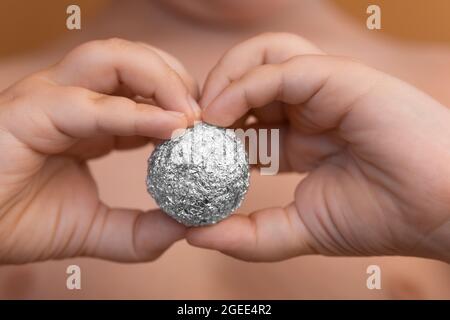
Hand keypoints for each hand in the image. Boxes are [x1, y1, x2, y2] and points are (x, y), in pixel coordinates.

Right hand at [0, 38, 200, 263]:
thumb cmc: (19, 220)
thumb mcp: (93, 228)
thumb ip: (138, 231)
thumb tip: (184, 228)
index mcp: (91, 119)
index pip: (144, 91)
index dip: (181, 102)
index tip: (212, 127)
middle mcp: (73, 99)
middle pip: (133, 60)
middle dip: (176, 79)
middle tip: (206, 114)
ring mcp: (50, 98)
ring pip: (111, 60)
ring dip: (160, 80)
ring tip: (192, 114)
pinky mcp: (29, 111)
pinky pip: (88, 102)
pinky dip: (133, 112)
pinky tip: (171, 126)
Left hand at [187, 33, 449, 262]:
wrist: (439, 211)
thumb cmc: (379, 218)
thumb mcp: (300, 230)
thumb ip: (248, 234)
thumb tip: (194, 233)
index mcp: (298, 138)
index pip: (241, 121)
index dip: (208, 133)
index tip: (181, 150)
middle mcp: (308, 107)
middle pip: (244, 80)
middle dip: (209, 100)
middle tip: (184, 129)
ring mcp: (323, 88)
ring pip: (260, 57)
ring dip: (223, 81)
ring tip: (202, 117)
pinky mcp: (338, 76)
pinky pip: (279, 68)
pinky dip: (244, 85)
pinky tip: (221, 114)